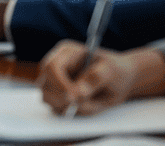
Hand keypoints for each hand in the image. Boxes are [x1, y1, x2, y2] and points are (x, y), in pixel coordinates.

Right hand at [38, 41, 164, 116]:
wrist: (120, 80)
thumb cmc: (116, 71)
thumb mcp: (110, 71)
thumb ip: (95, 79)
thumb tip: (78, 93)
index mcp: (66, 53)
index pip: (51, 66)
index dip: (59, 83)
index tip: (74, 98)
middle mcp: (56, 65)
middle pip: (44, 83)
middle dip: (61, 97)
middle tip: (82, 103)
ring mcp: (55, 80)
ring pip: (46, 97)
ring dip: (65, 105)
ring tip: (88, 103)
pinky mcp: (58, 94)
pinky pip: (55, 107)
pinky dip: (68, 111)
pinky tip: (84, 105)